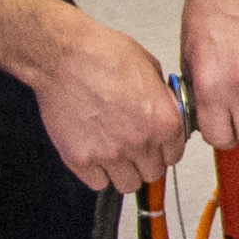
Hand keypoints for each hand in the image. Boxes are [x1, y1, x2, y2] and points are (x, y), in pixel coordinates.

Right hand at [32, 10, 197, 192]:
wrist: (63, 55)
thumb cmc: (103, 54)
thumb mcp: (152, 70)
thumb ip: (162, 98)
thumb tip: (165, 109)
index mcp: (165, 122)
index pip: (174, 157)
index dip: (163, 151)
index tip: (154, 147)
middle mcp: (141, 142)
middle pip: (152, 174)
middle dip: (144, 163)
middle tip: (131, 149)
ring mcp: (110, 154)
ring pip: (127, 184)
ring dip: (122, 172)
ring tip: (112, 153)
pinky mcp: (80, 159)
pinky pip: (97, 183)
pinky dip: (96, 174)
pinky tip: (93, 155)